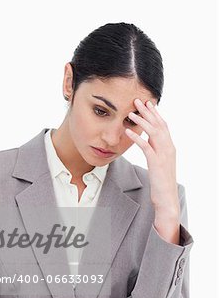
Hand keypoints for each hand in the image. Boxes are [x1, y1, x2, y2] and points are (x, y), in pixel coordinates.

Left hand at [125, 99, 178, 216]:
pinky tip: (127, 131)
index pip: (163, 125)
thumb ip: (154, 149)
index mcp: (169, 147)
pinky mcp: (156, 162)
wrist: (167, 197)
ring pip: (153, 132)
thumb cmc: (161, 182)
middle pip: (158, 125)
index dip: (155, 114)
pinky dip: (137, 137)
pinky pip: (146, 146)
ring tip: (130, 113)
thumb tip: (147, 140)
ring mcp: (163, 154)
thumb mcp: (158, 162)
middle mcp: (168, 148)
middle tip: (137, 100)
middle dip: (148, 112)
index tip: (147, 104)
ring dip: (141, 121)